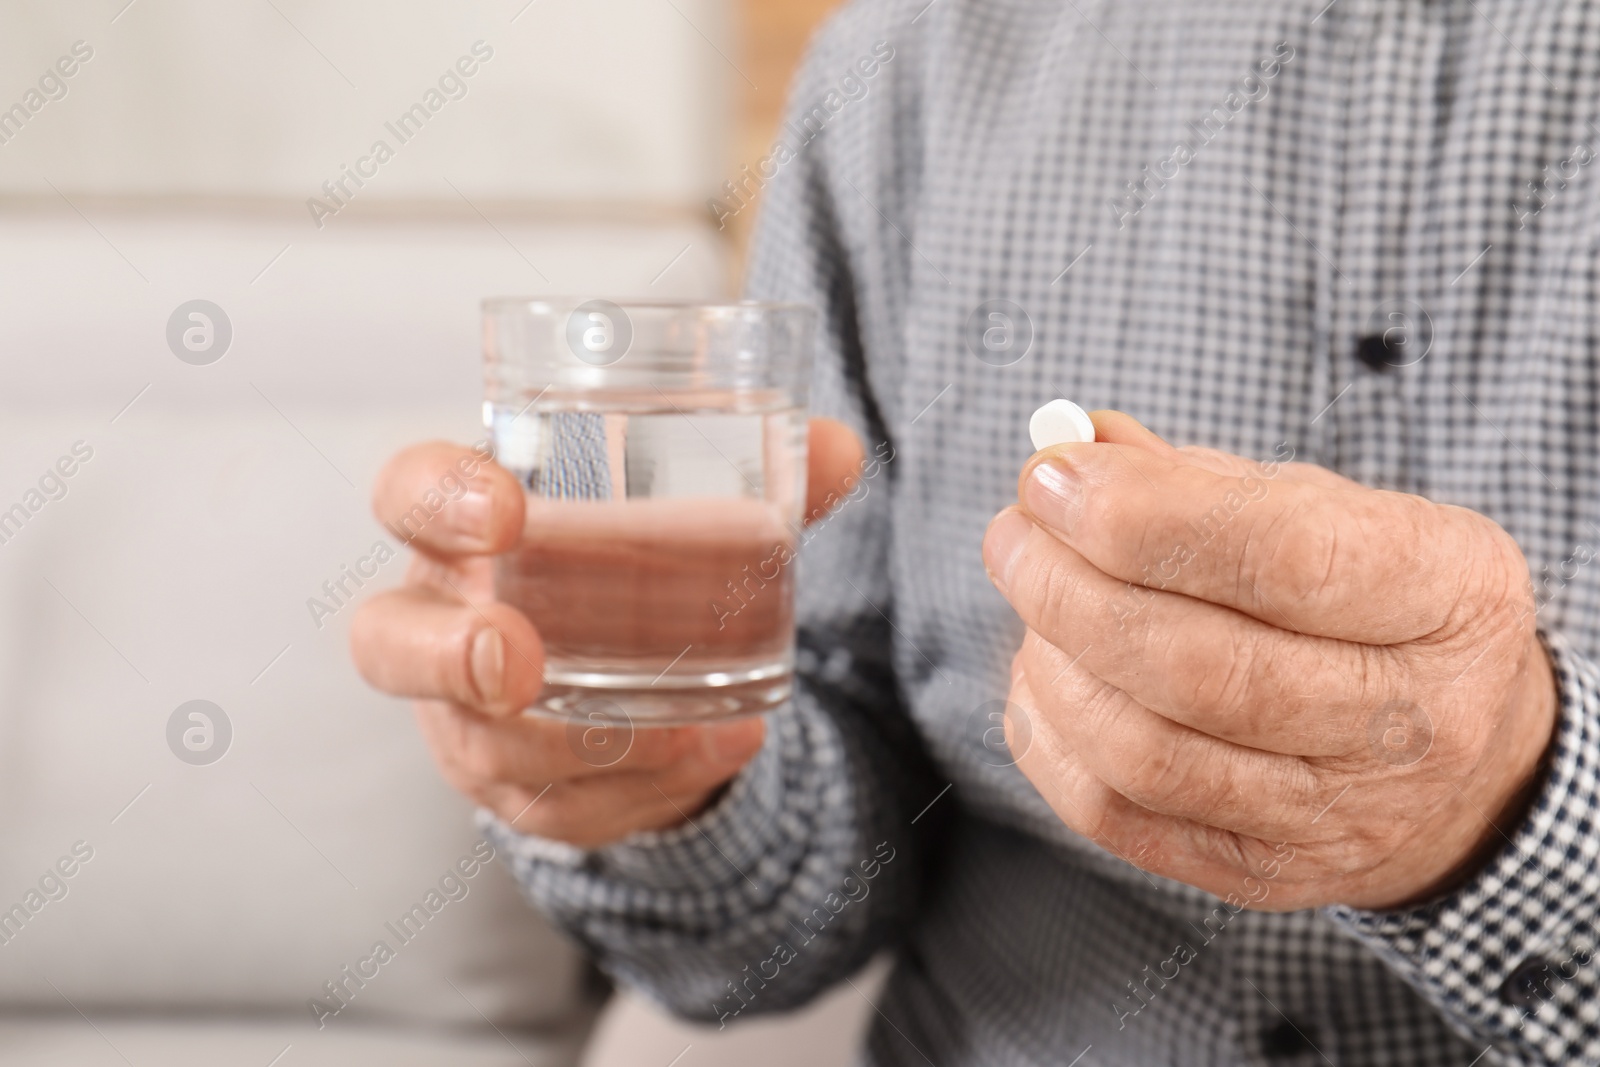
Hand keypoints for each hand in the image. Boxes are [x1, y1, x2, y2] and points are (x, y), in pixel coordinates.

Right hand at [351, 418, 864, 848]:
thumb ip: (762, 476)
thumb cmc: (629, 558)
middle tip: (519, 663)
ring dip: (580, 745)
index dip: (437, 501)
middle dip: (449, 658)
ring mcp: (461, 716)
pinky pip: (551, 810)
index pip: (411, 495)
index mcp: (466, 523)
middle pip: (388, 645)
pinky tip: (713, 755)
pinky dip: (636, 791)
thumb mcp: (687, 508)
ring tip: (686, 726)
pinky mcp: (507, 787)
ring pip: (482, 747)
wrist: (614, 654)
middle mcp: (439, 619)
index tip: (507, 509)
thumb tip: (845, 449)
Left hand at [981, 412, 1558, 909]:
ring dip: (1054, 666)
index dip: (1142, 516)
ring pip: (1147, 753)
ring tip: (1032, 607)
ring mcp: (1343, 815)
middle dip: (1069, 591)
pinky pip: (1119, 818)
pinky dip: (1050, 741)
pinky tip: (1042, 682)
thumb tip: (1067, 446)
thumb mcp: (1317, 507)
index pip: (1284, 556)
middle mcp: (1414, 719)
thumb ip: (1192, 477)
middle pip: (1199, 666)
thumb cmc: (1360, 596)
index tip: (1051, 478)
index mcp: (1449, 590)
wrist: (1452, 751)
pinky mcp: (1269, 874)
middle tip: (1011, 537)